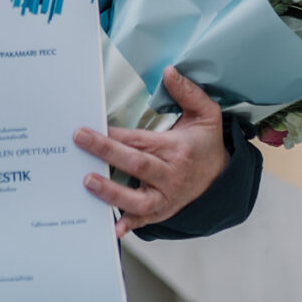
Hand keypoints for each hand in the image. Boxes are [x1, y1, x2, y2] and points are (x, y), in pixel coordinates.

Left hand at [73, 67, 228, 237]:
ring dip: (112, 192)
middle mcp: (171, 176)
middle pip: (136, 164)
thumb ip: (188, 92)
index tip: (91, 127)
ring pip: (138, 199)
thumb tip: (170, 72)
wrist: (221, 177)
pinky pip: (143, 221)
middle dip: (106, 152)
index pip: (141, 141)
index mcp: (177, 149)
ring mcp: (166, 198)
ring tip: (88, 181)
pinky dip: (128, 225)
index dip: (116, 134)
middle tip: (80, 140)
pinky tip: (112, 229)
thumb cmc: (206, 144)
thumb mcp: (206, 114)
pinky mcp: (161, 213)